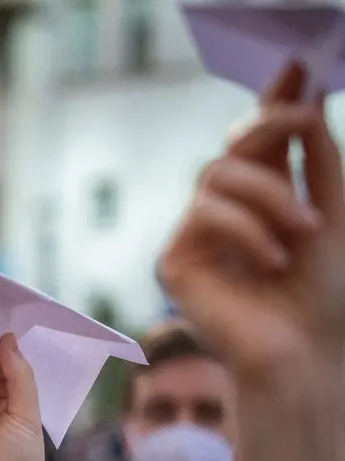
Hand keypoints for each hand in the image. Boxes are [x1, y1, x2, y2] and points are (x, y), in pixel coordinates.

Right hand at [158, 63, 344, 377]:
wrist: (304, 352)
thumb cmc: (325, 295)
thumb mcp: (334, 212)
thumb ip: (319, 159)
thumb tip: (304, 101)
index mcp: (265, 199)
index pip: (262, 141)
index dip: (275, 100)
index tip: (300, 65)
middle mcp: (226, 211)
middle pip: (233, 145)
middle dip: (269, 126)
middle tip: (304, 121)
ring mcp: (196, 235)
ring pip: (218, 175)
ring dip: (270, 194)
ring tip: (305, 231)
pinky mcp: (175, 260)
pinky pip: (204, 215)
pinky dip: (245, 229)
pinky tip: (272, 261)